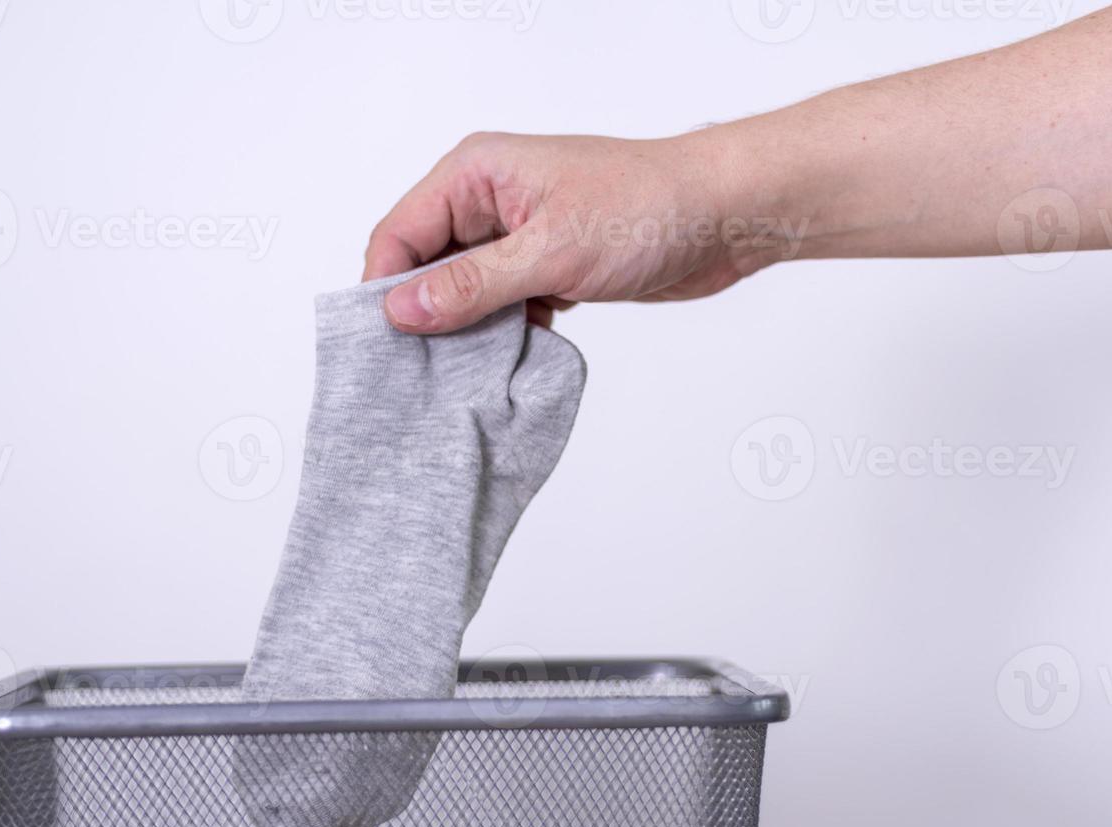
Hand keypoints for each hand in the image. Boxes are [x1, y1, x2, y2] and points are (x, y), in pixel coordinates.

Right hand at [363, 130, 797, 333]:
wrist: (724, 217)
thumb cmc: (648, 207)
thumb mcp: (550, 252)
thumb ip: (473, 285)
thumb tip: (402, 309)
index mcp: (476, 173)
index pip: (399, 232)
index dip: (387, 288)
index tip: (388, 345)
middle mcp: (489, 199)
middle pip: (426, 264)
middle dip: (428, 314)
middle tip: (429, 369)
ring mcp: (519, 233)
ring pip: (465, 290)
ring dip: (471, 327)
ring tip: (477, 365)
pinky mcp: (547, 264)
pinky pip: (504, 304)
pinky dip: (507, 330)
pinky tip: (520, 352)